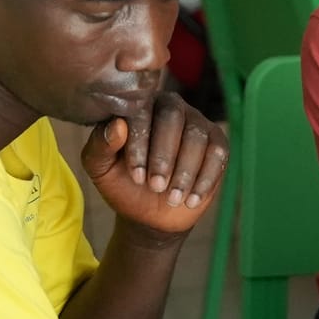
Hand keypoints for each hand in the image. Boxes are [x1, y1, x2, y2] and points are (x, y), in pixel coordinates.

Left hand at [81, 92, 226, 235]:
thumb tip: (117, 125)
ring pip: (197, 137)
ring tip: (173, 199)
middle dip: (164, 156)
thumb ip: (101, 145)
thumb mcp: (101, 168)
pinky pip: (218, 153)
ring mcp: (197, 122)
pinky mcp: (217, 142)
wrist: (150, 212)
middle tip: (155, 187)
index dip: (140, 144)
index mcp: (140, 106)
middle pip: (173, 118)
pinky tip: (191, 199)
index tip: (136, 176)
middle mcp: (171, 106)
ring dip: (185, 171)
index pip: (142, 112)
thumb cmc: (122, 184)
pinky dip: (205, 179)